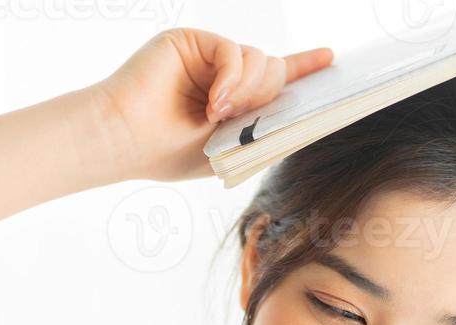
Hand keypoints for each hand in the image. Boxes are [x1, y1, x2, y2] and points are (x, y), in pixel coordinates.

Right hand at [91, 28, 332, 181]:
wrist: (125, 141)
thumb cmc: (167, 152)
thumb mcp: (228, 147)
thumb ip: (261, 126)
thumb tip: (293, 106)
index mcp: (229, 101)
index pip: (272, 80)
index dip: (302, 68)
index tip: (330, 59)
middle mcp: (220, 75)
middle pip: (271, 71)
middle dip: (267, 96)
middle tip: (241, 118)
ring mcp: (206, 57)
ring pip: (258, 60)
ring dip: (248, 92)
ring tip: (219, 116)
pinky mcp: (191, 42)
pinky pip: (234, 52)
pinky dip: (232, 79)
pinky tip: (214, 103)